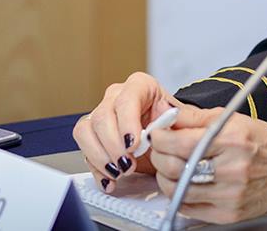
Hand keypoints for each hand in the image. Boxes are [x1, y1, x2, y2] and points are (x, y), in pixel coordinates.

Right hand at [73, 72, 182, 192]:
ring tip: (119, 172)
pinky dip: (96, 169)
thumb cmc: (172, 127)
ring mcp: (101, 115)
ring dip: (101, 157)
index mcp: (140, 86)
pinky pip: (84, 150)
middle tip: (128, 164)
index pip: (126, 99)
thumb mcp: (182, 121)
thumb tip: (165, 110)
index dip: (127, 123)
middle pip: (102, 117)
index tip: (133, 145)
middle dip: (114, 146)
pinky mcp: (92, 135)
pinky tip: (110, 180)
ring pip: (85, 131)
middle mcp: (116, 97)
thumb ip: (177, 115)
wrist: (167, 140)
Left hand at [148, 104, 266, 222]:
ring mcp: (230, 194)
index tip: (157, 134)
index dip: (161, 138)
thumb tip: (166, 114)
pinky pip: (189, 208)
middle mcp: (232, 168)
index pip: (182, 142)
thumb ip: (195, 117)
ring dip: (165, 177)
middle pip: (175, 167)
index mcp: (232, 140)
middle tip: (159, 150)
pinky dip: (179, 195)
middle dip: (158, 156)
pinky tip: (183, 183)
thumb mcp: (232, 119)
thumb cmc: (262, 143)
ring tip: (169, 167)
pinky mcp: (228, 214)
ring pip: (178, 190)